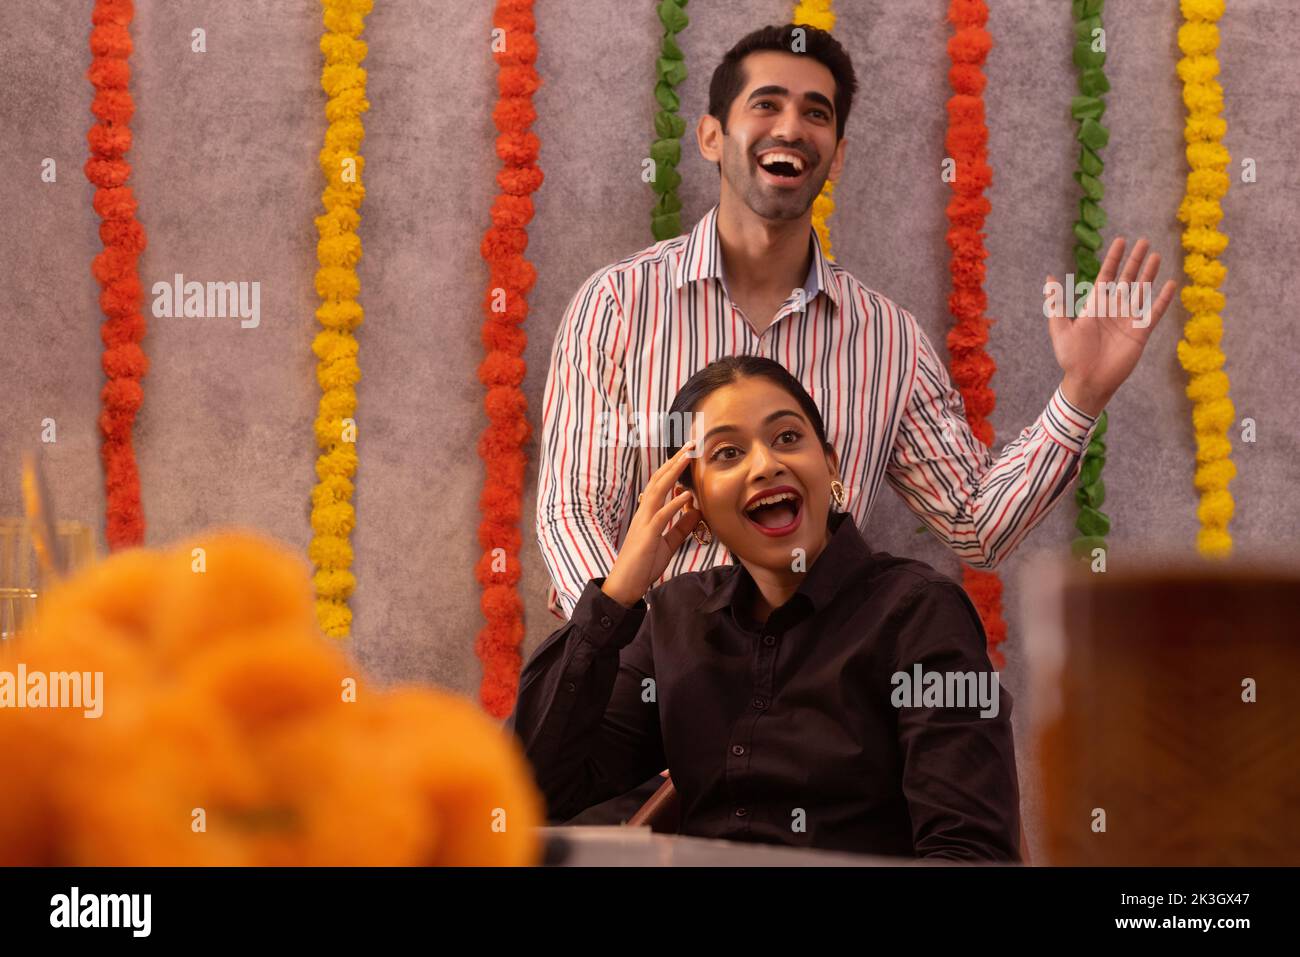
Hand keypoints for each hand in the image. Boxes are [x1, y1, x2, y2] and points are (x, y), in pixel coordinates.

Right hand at [601, 441, 700, 606]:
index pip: (661, 484)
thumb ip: (682, 527)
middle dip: (675, 461)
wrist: (625, 584)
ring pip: (658, 491)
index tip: (689, 454)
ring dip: (674, 473)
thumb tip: (697, 511)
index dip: (674, 467)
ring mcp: (644, 522)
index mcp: (649, 513)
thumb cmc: (644, 564)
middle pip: (659, 480)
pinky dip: (674, 503)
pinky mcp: (647, 535)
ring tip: (688, 457)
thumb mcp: (669, 543)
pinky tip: (687, 494)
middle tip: (691, 444)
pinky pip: (662, 516)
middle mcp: (644, 512)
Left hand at [1045, 236, 1176, 415]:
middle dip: (1135, 260)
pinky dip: (1162, 299)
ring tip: (1157, 255)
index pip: (1107, 275)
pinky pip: (1154, 312)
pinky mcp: (1140, 333)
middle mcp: (1113, 309)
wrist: (1087, 381)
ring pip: (1141, 291)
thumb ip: (1057, 304)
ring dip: (1149, 274)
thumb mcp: (1061, 328)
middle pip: (1127, 279)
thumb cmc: (1071, 357)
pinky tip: (1171, 285)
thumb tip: (1049, 278)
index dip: (1114, 258)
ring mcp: (1128, 320)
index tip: (1121, 241)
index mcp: (1095, 305)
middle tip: (1144, 240)